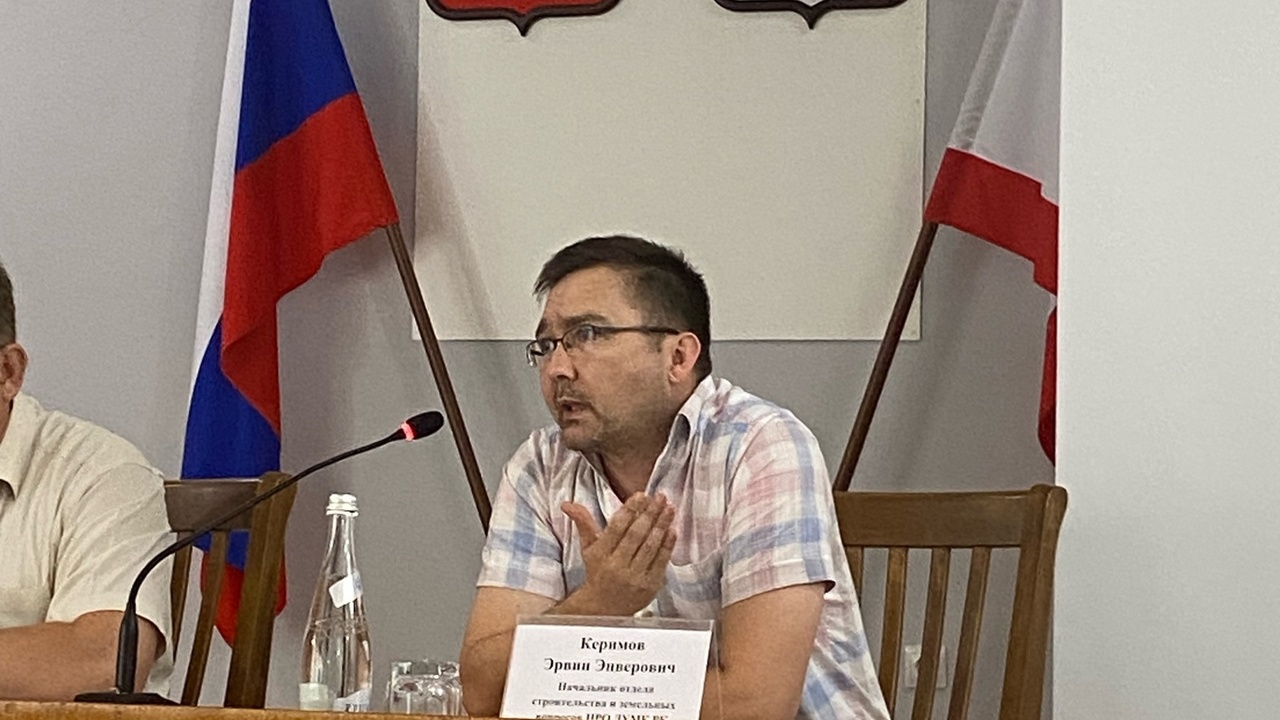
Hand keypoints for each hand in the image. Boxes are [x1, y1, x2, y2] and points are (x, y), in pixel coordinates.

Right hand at [561, 493, 676, 615]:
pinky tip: (672, 529)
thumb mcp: (588, 548)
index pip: (617, 527)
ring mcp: (634, 577)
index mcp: (601, 554)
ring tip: (669, 508)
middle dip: (650, 513)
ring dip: (662, 525)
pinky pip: (660, 562)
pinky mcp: (649, 586)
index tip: (641, 495)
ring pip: (650, 546)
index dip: (630, 510)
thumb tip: (568, 504)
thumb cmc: (597, 572)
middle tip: (660, 497)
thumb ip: (583, 523)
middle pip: (636, 534)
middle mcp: (617, 565)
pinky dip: (668, 545)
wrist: (603, 608)